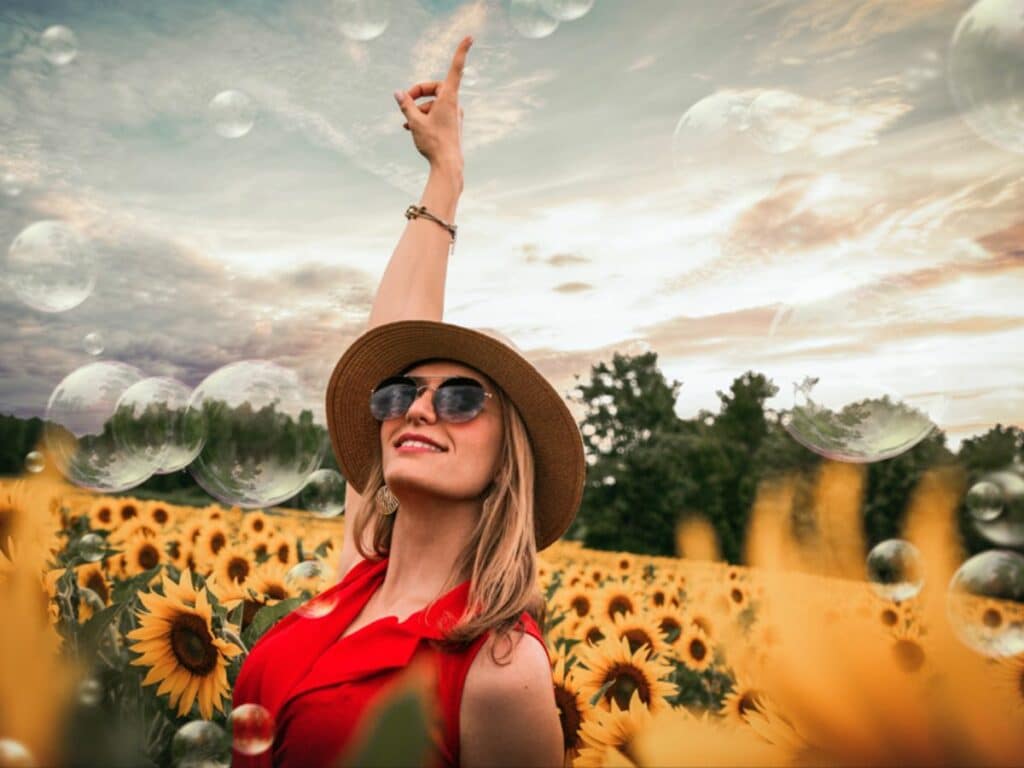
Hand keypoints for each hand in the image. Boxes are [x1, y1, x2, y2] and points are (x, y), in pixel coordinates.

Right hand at [394, 35, 471, 169]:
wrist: (449, 167)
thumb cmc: (434, 144)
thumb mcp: (415, 122)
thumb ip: (406, 105)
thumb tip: (398, 93)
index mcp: (449, 98)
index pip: (456, 69)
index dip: (462, 52)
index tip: (470, 37)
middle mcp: (454, 104)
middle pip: (435, 88)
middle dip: (418, 92)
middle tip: (405, 101)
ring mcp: (454, 115)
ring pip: (434, 103)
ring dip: (418, 109)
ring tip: (406, 122)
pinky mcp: (452, 125)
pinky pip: (436, 114)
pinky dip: (424, 116)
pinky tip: (410, 127)